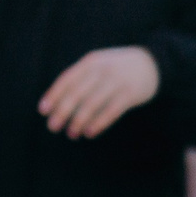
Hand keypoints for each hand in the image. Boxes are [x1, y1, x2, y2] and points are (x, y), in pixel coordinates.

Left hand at [39, 47, 160, 139]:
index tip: (43, 111)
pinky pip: (111, 111)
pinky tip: (90, 133)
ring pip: (92, 104)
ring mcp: (117, 82)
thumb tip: (58, 102)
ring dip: (79, 121)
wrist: (152, 63)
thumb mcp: (99, 64)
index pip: (67, 79)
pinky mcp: (131, 94)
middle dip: (63, 112)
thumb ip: (81, 78)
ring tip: (72, 134)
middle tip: (53, 127)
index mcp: (91, 62)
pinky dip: (99, 123)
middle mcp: (102, 70)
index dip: (54, 95)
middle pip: (77, 93)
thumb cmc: (117, 68)